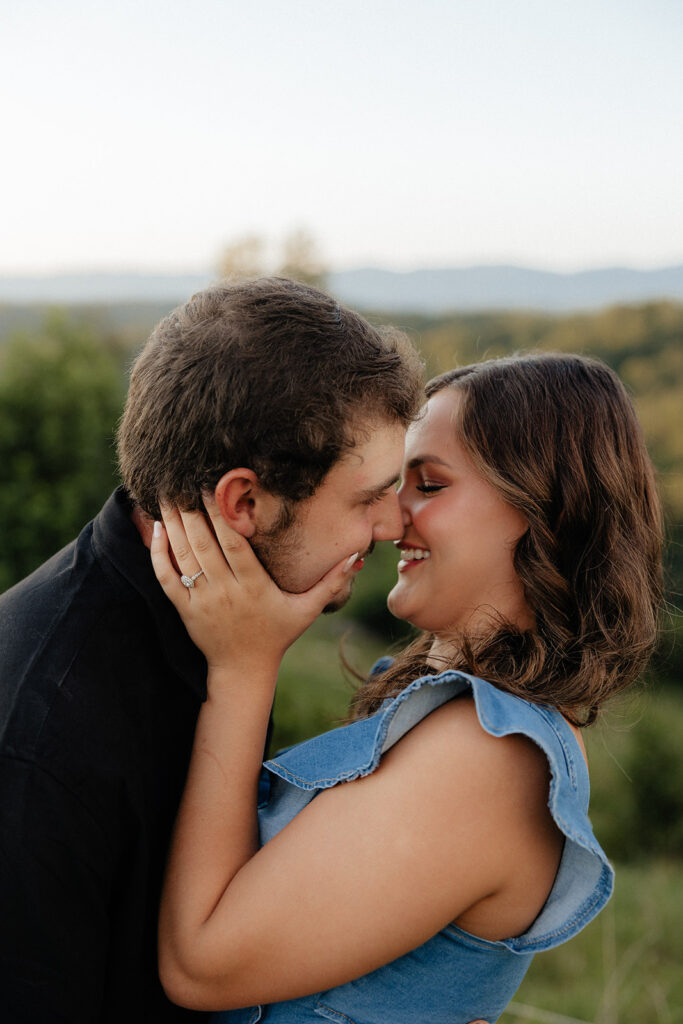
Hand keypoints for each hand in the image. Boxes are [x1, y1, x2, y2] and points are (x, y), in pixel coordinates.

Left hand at [150, 495, 357, 671]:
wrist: (243, 671)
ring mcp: (202, 601)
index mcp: (254, 587)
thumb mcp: (307, 610)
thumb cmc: (277, 635)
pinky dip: (160, 553)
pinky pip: (167, 578)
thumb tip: (356, 557)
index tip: (213, 489)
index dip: (222, 516)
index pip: (234, 545)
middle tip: (182, 481)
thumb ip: (331, 582)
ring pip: (184, 557)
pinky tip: (157, 529)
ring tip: (167, 495)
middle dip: (191, 511)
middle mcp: (226, 592)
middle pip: (204, 545)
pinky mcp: (184, 610)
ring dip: (174, 524)